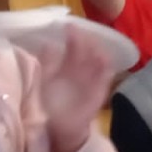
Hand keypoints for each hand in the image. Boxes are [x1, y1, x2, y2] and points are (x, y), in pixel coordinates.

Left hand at [36, 27, 114, 151]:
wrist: (61, 126)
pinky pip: (104, 80)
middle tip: (83, 33)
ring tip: (95, 45)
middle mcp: (82, 70)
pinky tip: (106, 63)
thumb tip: (48, 44)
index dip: (73, 37)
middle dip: (85, 42)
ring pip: (98, 63)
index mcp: (69, 65)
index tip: (71, 26)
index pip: (74, 47)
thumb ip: (47, 63)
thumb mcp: (46, 80)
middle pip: (87, 52)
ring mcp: (92, 80)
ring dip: (98, 53)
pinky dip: (106, 71)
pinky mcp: (99, 92)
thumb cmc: (52, 102)